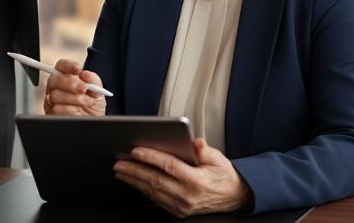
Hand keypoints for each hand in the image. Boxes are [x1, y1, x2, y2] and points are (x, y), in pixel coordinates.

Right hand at [44, 58, 105, 115]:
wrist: (92, 121)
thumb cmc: (93, 106)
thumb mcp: (98, 92)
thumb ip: (93, 80)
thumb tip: (85, 74)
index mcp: (67, 77)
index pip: (61, 65)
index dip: (68, 65)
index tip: (78, 69)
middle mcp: (57, 87)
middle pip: (54, 79)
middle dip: (71, 83)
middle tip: (84, 88)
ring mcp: (52, 100)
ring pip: (55, 95)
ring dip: (74, 99)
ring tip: (85, 102)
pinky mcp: (51, 113)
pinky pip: (56, 109)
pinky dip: (70, 110)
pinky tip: (77, 111)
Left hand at [113, 138, 251, 217]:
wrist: (233, 197)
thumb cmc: (224, 176)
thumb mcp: (219, 159)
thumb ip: (205, 151)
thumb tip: (196, 142)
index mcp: (198, 181)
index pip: (169, 166)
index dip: (151, 157)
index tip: (136, 150)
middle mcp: (188, 196)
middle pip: (155, 180)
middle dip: (134, 170)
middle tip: (119, 161)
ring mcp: (181, 206)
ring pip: (152, 191)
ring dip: (134, 180)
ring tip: (121, 170)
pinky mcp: (177, 211)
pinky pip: (155, 199)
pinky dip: (142, 189)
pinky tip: (134, 181)